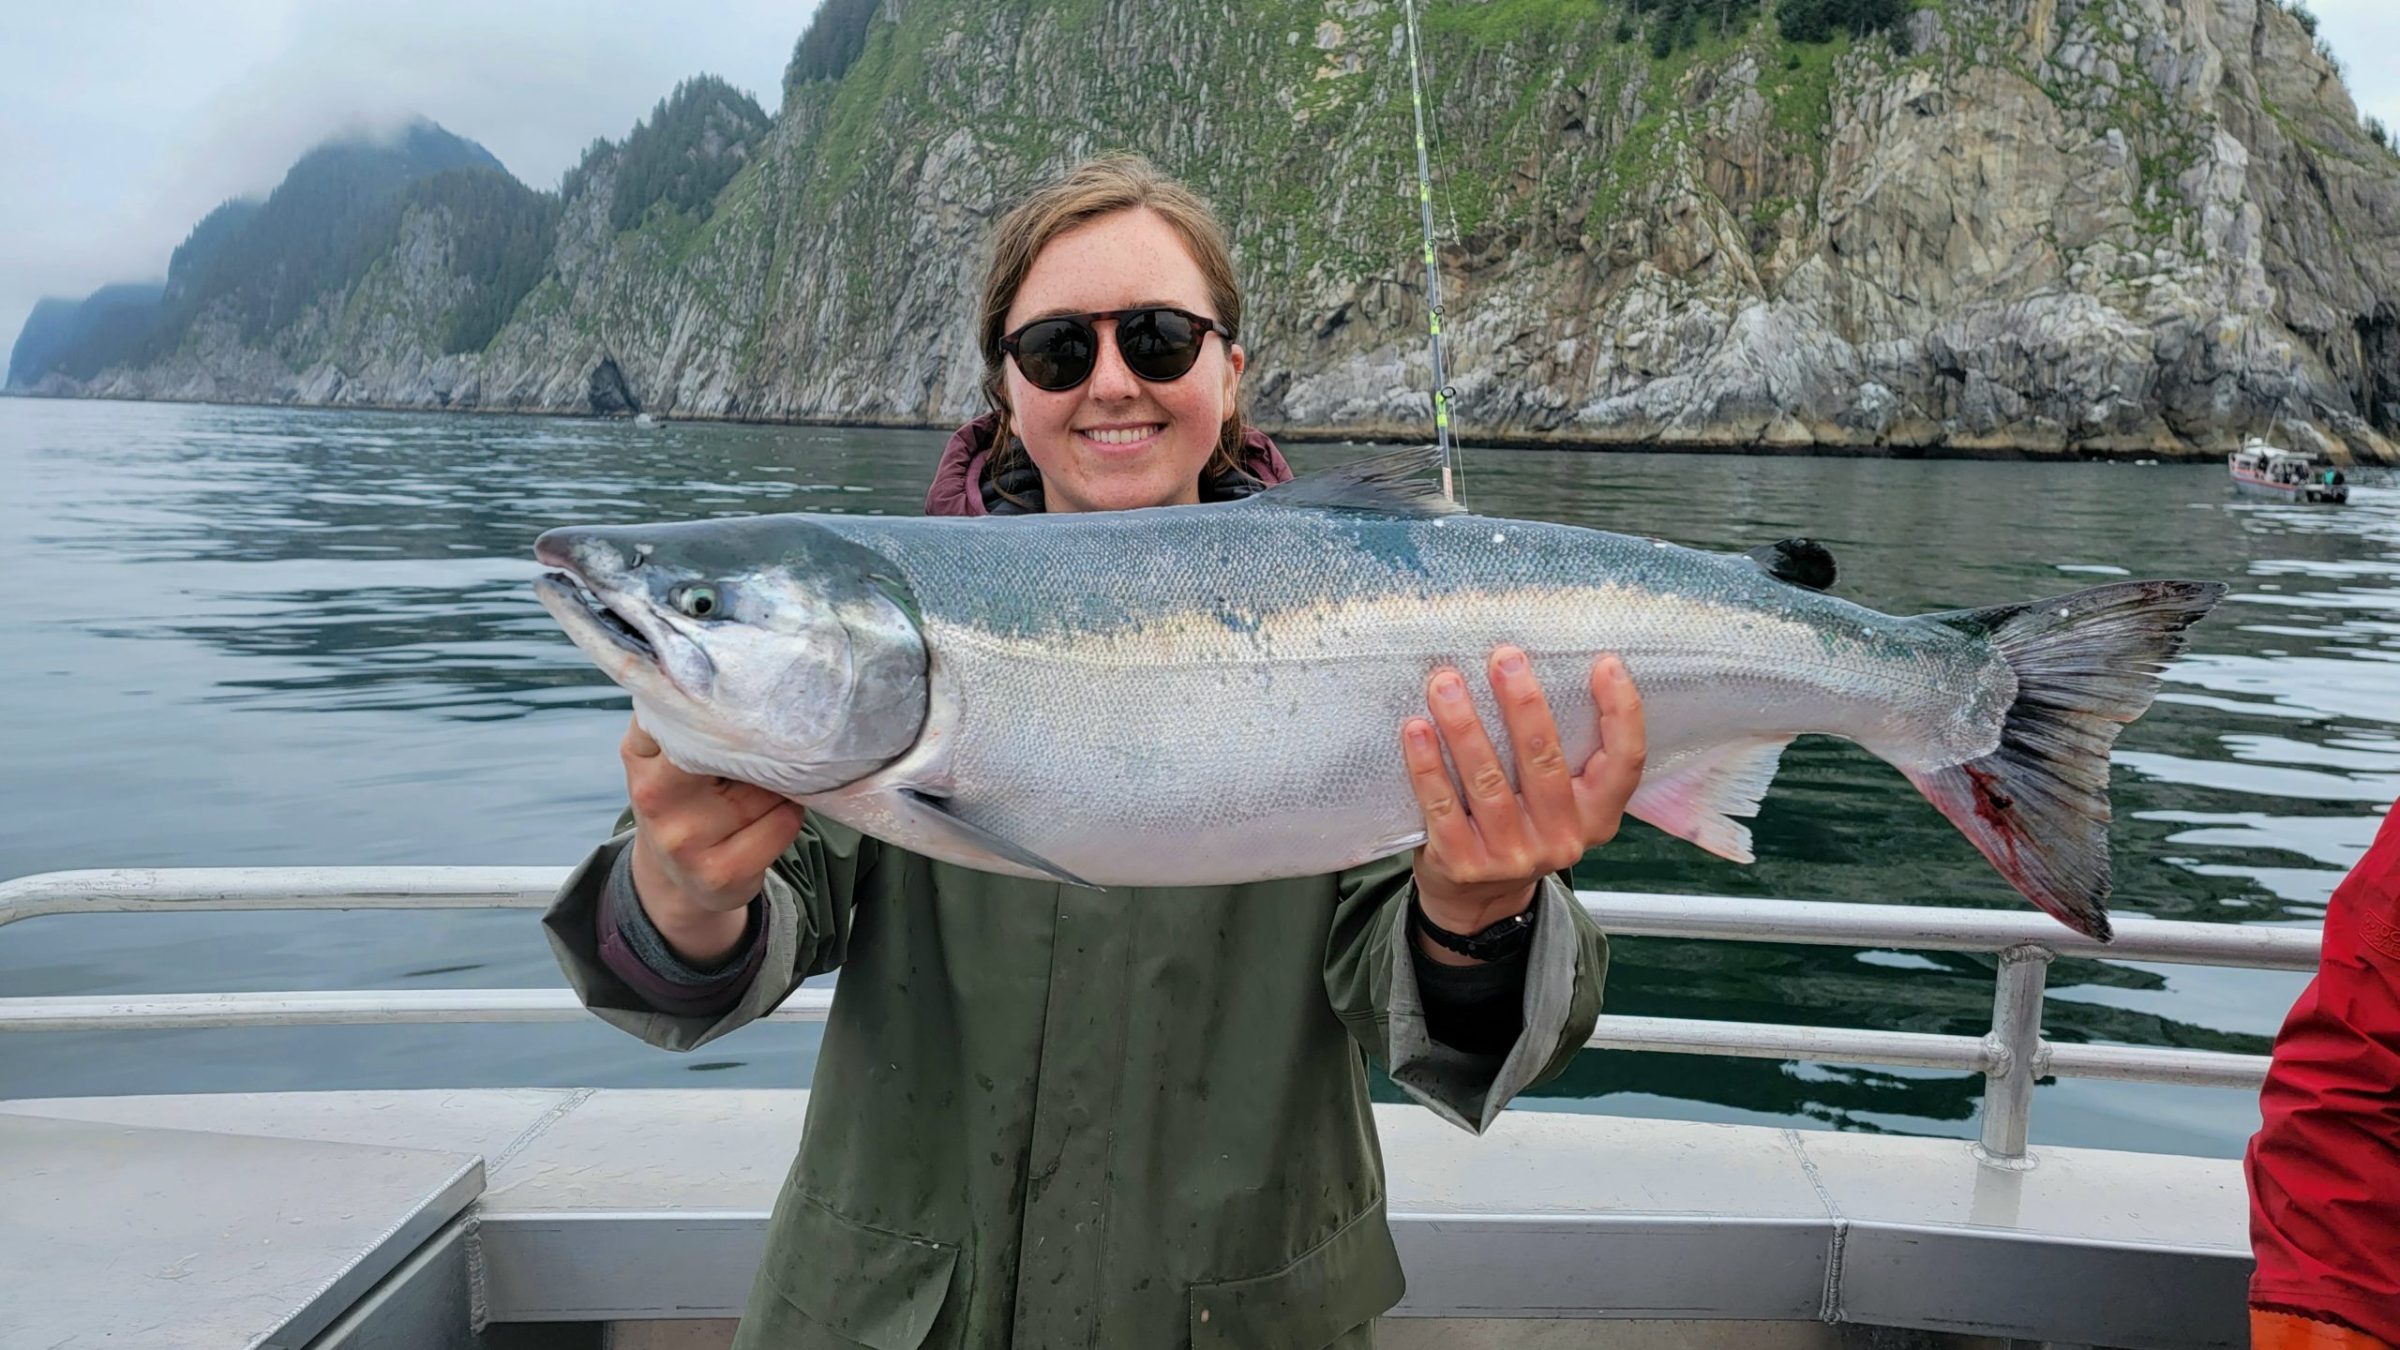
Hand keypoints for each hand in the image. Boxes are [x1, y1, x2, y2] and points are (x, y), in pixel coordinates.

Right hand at [623, 718, 804, 961]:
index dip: (726, 700)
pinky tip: (771, 816)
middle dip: (761, 739)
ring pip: (767, 782)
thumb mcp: (668, 752)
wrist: (676, 876)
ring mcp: (684, 839)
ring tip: (763, 785)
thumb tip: (747, 675)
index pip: (684, 707)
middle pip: (732, 744)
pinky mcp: (720, 872)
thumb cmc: (684, 798)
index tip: (749, 694)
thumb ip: (690, 712)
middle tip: (772, 737)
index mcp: (639, 752)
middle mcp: (655, 794)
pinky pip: (783, 821)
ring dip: (781, 778)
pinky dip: (789, 813)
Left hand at [1401, 649, 1645, 962]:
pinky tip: (1416, 729)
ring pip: (1488, 781)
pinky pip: (1443, 806)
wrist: (1476, 901)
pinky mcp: (1464, 863)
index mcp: (1595, 818)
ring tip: (1446, 683)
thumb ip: (1558, 755)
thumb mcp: (1556, 803)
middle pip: (1545, 762)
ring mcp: (1512, 856)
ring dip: (1464, 726)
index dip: (1623, 713)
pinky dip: (1428, 766)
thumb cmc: (1519, 827)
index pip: (1625, 763)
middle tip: (1505, 658)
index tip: (1606, 664)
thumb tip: (1534, 672)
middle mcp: (1561, 840)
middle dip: (1524, 705)